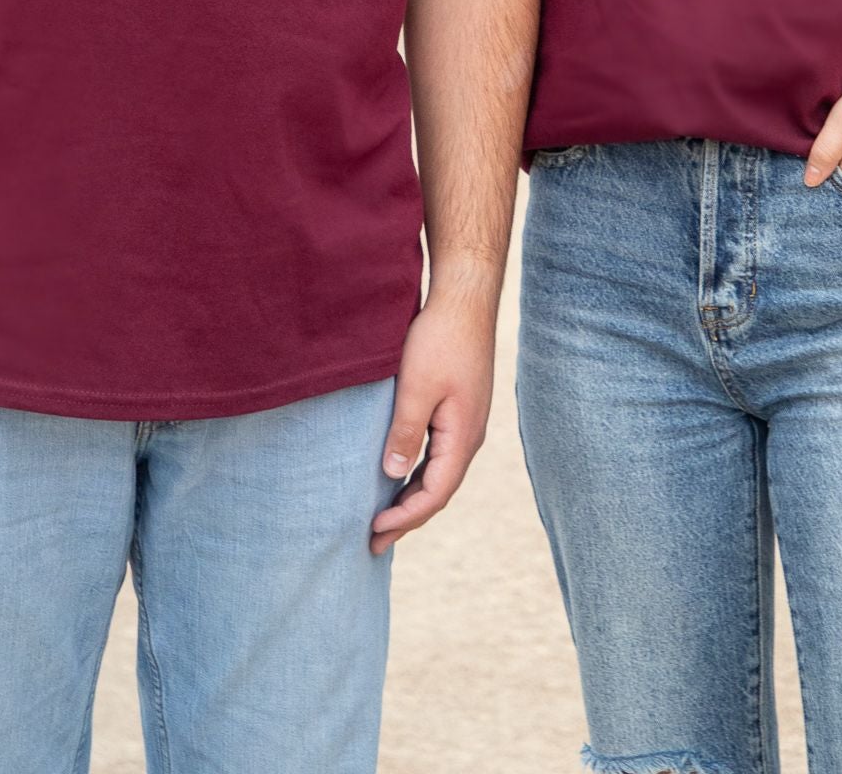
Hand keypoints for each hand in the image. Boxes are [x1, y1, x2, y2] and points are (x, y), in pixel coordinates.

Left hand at [370, 295, 493, 555]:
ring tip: (383, 519)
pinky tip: (398, 476)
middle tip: (372, 542)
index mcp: (462, 437)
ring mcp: (465, 423)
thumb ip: (405, 432)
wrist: (465, 299)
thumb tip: (392, 477)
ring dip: (411, 498)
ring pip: (438, 474)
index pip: (434, 494)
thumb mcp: (416, 387)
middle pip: (439, 491)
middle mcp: (469, 436)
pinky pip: (438, 454)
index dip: (404, 518)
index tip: (372, 531)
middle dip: (407, 519)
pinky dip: (417, 473)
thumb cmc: (440, 339)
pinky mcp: (458, 409)